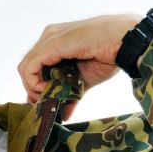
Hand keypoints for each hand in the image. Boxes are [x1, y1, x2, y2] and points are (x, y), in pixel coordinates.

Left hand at [16, 13, 142, 120]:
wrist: (126, 40)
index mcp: (56, 41)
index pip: (34, 65)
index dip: (34, 86)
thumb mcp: (84, 80)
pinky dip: (35, 83)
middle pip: (27, 67)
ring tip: (50, 95)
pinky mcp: (52, 44)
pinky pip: (30, 67)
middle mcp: (49, 36)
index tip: (44, 101)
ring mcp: (50, 38)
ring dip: (33, 87)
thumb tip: (64, 115)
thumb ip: (70, 94)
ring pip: (25, 68)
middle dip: (32, 89)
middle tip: (45, 102)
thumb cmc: (110, 54)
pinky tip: (49, 89)